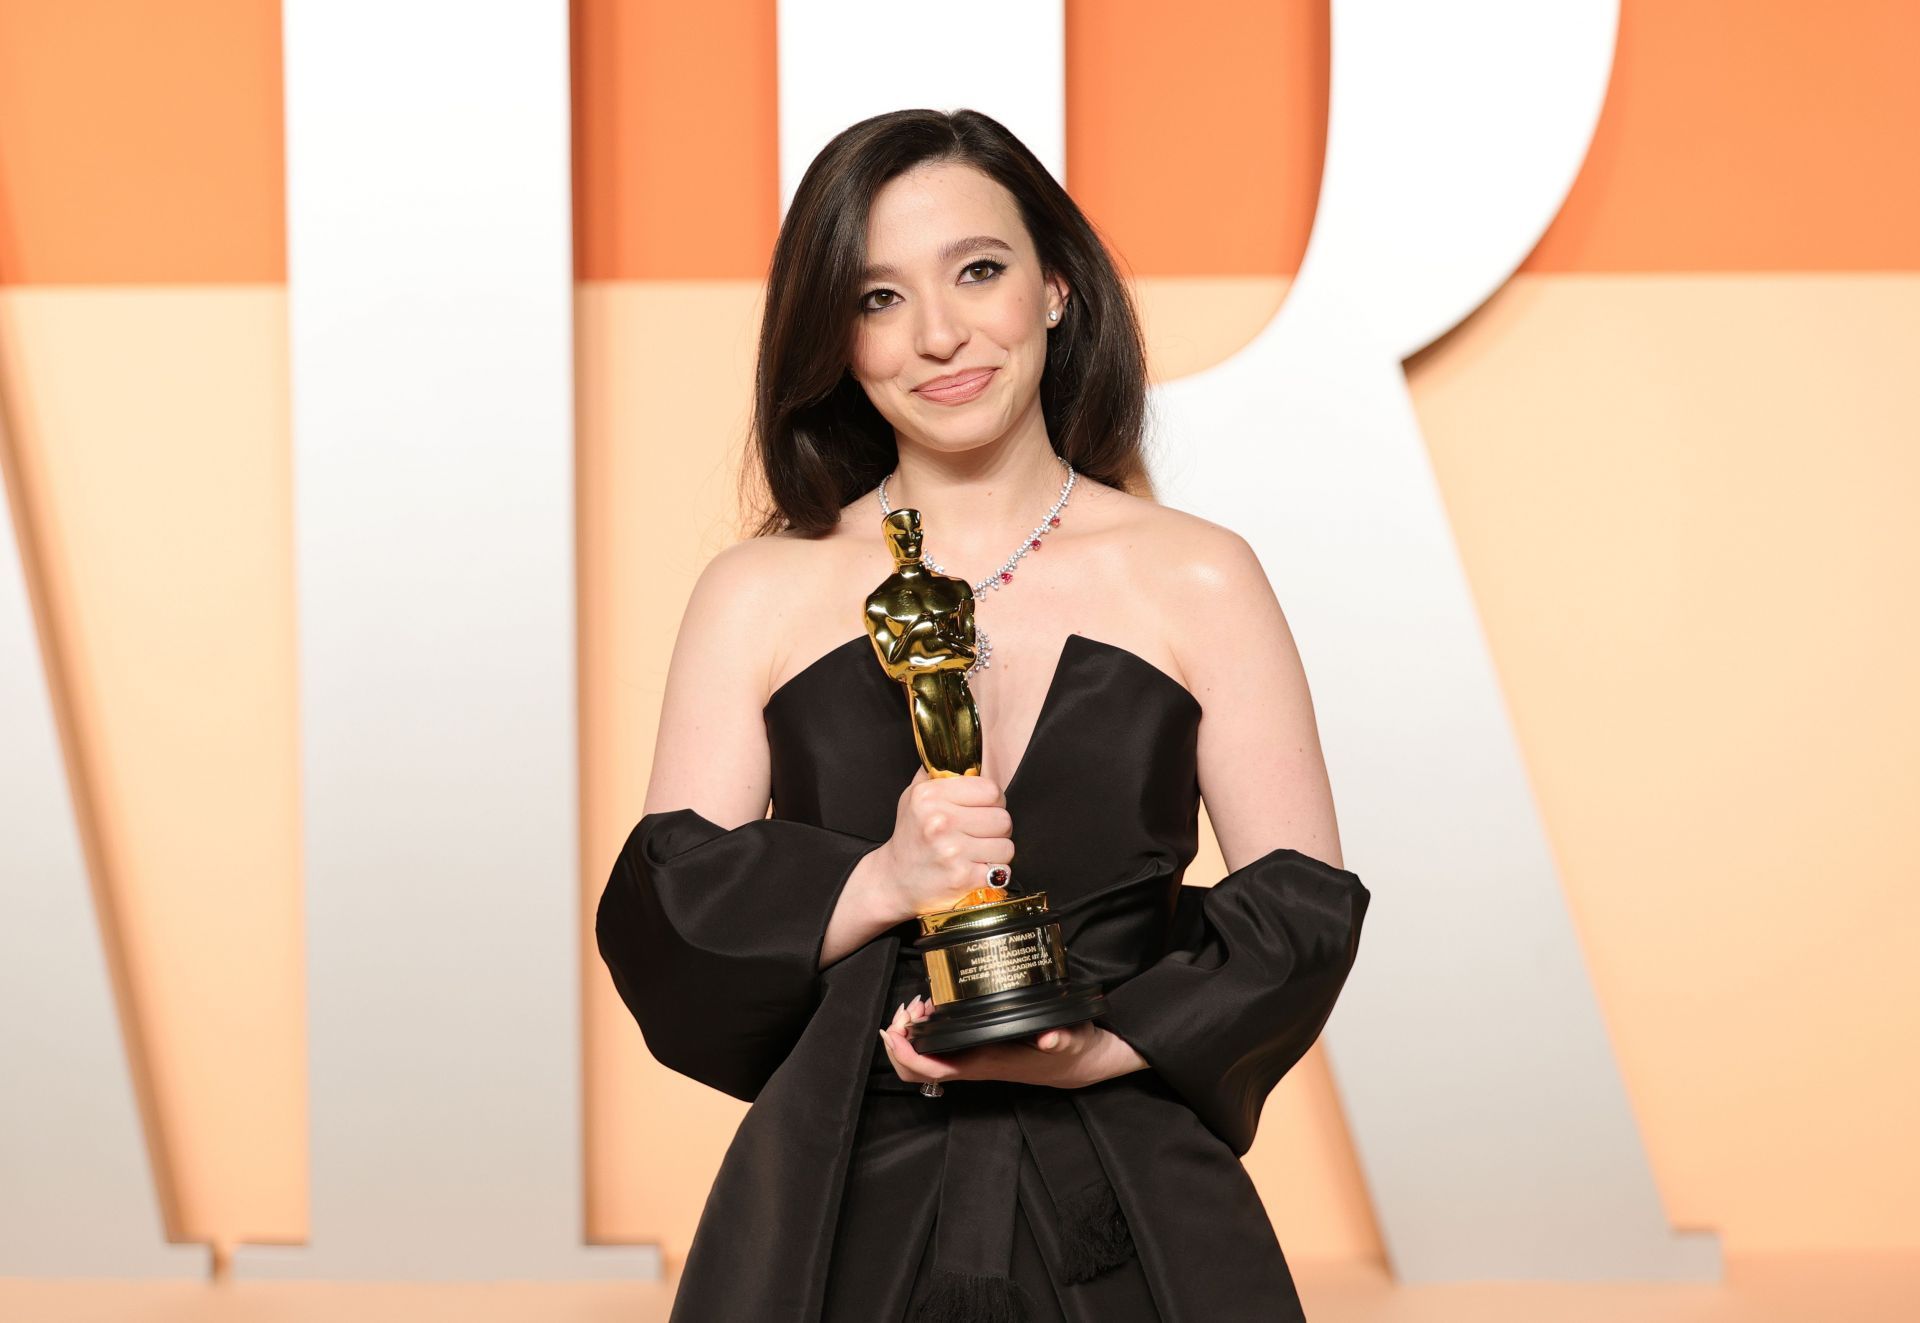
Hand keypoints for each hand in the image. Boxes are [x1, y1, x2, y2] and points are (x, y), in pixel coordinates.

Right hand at [872, 767, 1016, 920]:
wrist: (894, 880)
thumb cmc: (910, 836)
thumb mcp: (913, 796)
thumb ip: (937, 772)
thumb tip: (961, 751)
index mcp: (930, 797)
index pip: (991, 790)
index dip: (994, 800)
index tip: (983, 808)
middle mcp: (940, 822)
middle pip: (1003, 818)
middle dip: (996, 827)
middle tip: (979, 833)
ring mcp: (952, 851)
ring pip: (1006, 845)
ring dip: (996, 851)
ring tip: (977, 852)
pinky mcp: (962, 878)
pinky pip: (1002, 870)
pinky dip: (994, 873)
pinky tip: (976, 869)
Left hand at [877, 995, 1147, 1090]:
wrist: (1080, 1064)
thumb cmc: (1071, 1050)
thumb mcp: (1071, 1039)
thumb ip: (1061, 1038)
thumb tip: (1050, 1039)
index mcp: (986, 1063)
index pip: (933, 1070)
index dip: (907, 1054)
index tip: (896, 1029)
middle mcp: (973, 1066)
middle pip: (916, 1070)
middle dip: (899, 1043)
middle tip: (906, 1010)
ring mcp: (971, 1061)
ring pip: (922, 1062)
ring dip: (909, 1037)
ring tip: (917, 1006)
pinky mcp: (975, 1052)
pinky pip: (937, 1051)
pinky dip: (925, 1032)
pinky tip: (934, 1008)